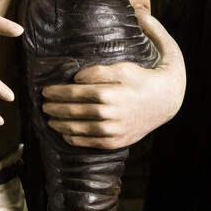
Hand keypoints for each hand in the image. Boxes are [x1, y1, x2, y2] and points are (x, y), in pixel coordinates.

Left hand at [41, 61, 183, 148]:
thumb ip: (98, 71)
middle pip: (73, 112)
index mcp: (109, 94)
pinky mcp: (117, 142)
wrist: (167, 101)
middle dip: (54, 108)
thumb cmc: (143, 79)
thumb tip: (75, 77)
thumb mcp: (124, 67)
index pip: (75, 93)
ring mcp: (113, 131)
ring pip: (78, 129)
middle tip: (43, 104)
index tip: (46, 90)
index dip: (57, 92)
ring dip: (60, 124)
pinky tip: (65, 133)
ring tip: (49, 118)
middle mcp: (109, 114)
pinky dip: (73, 139)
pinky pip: (89, 143)